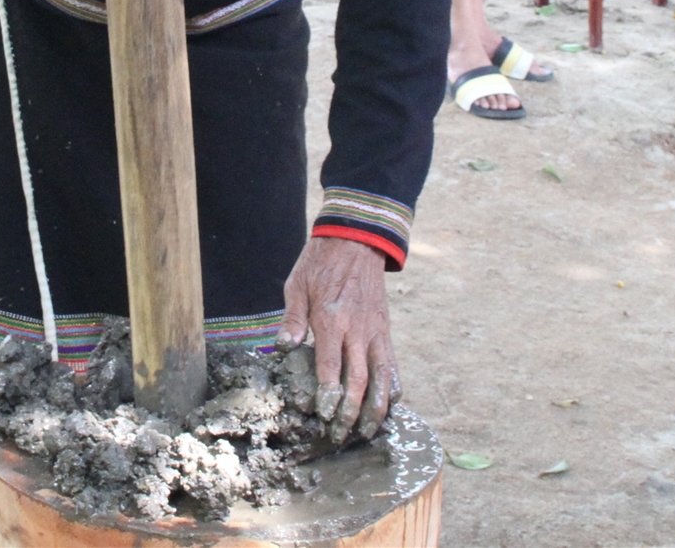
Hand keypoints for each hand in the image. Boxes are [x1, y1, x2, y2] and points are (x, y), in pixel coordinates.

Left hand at [278, 236, 399, 441]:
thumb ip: (292, 319)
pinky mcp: (385, 331)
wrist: (356, 240)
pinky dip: (393, 387)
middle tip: (340, 434)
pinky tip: (390, 405)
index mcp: (331, 319)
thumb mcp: (297, 285)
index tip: (324, 415)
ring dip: (376, 408)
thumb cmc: (321, 263)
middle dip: (350, 412)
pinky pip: (392, 364)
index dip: (329, 394)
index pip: (331, 366)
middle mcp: (357, 329)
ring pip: (382, 378)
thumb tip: (281, 348)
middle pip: (358, 380)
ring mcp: (375, 331)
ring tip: (368, 431)